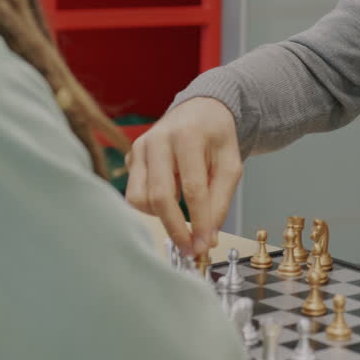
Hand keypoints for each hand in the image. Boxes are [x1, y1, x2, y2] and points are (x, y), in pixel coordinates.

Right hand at [124, 98, 241, 257]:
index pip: (192, 188)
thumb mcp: (230, 165)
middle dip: (175, 228)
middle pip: (160, 196)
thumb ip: (219, 201)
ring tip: (181, 215)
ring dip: (161, 217)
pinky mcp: (130, 157)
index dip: (198, 222)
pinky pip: (133, 194)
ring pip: (140, 198)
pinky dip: (150, 207)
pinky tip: (169, 200)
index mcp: (187, 136)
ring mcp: (139, 147)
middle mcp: (157, 139)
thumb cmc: (216, 138)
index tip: (203, 247)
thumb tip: (206, 238)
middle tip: (190, 249)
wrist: (199, 111)